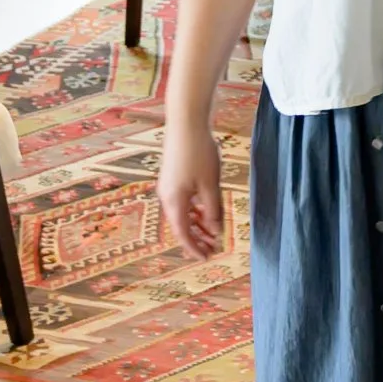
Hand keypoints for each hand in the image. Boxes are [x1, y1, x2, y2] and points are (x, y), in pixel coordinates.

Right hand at [157, 120, 223, 259]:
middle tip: (213, 249)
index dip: (195, 248)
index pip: (183, 234)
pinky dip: (195, 209)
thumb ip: (212, 210)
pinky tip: (207, 212)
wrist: (185, 123)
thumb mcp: (210, 184)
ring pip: (183, 213)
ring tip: (213, 233)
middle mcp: (167, 196)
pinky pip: (183, 201)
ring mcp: (169, 186)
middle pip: (181, 225)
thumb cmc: (199, 153)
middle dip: (197, 238)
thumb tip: (215, 231)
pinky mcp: (173, 177)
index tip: (207, 258)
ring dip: (197, 224)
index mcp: (174, 201)